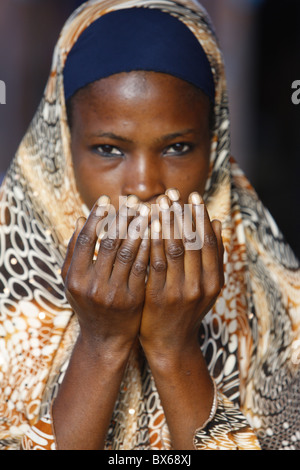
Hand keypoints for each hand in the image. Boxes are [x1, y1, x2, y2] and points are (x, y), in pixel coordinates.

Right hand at [61, 195, 149, 350]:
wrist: (106, 339)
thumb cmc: (89, 304)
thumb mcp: (73, 282)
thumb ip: (74, 252)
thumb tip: (81, 219)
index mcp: (75, 278)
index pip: (85, 239)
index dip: (97, 217)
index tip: (107, 199)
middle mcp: (92, 286)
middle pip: (108, 242)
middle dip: (121, 218)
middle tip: (133, 200)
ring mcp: (113, 293)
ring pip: (127, 252)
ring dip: (138, 228)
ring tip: (147, 210)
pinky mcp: (133, 298)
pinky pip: (142, 267)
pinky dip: (149, 247)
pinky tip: (155, 232)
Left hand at [139, 189, 223, 358]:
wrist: (170, 343)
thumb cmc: (187, 310)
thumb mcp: (207, 286)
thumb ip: (213, 257)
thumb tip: (217, 223)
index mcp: (215, 280)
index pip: (209, 241)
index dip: (200, 217)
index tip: (192, 196)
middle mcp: (201, 285)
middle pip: (192, 241)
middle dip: (182, 214)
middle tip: (173, 192)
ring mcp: (181, 291)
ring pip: (174, 248)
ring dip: (166, 222)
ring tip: (159, 202)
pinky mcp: (160, 295)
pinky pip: (156, 263)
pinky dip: (153, 242)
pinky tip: (147, 226)